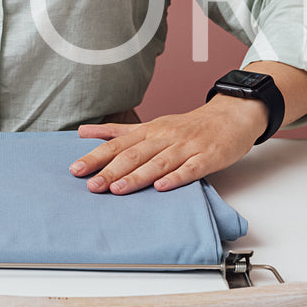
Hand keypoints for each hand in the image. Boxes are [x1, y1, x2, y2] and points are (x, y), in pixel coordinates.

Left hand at [70, 95, 266, 194]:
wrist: (230, 117)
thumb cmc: (187, 127)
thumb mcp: (150, 125)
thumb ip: (117, 131)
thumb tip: (84, 132)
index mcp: (149, 131)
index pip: (117, 145)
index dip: (96, 157)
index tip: (76, 169)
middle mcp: (164, 137)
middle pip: (134, 155)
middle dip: (110, 170)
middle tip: (91, 185)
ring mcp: (186, 147)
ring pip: (159, 162)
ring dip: (137, 177)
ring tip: (118, 189)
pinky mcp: (207, 157)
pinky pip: (190, 169)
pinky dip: (175, 178)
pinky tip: (162, 187)